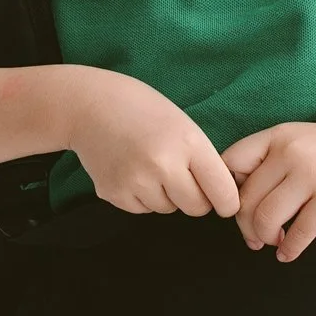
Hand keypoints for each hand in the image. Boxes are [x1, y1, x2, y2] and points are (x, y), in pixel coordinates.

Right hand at [65, 69, 240, 218]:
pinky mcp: (114, 194)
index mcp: (188, 142)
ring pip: (168, 209)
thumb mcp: (183, 124)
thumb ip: (202, 159)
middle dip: (194, 197)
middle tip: (180, 174)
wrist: (88, 106)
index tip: (225, 203)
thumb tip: (219, 198)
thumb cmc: (141, 109)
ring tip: (149, 165)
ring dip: (165, 195)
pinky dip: (141, 197)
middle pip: (196, 208)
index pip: (222, 192)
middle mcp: (163, 165)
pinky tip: (131, 170)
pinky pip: (142, 209)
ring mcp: (136, 182)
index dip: (227, 202)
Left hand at [223, 115, 315, 261]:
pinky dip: (290, 249)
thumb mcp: (304, 140)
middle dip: (245, 225)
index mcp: (279, 136)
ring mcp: (312, 177)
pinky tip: (290, 251)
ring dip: (265, 238)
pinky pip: (299, 234)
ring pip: (266, 219)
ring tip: (275, 241)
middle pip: (246, 199)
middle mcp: (291, 153)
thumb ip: (274, 160)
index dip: (225, 191)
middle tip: (254, 237)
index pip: (230, 163)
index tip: (235, 207)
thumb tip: (242, 200)